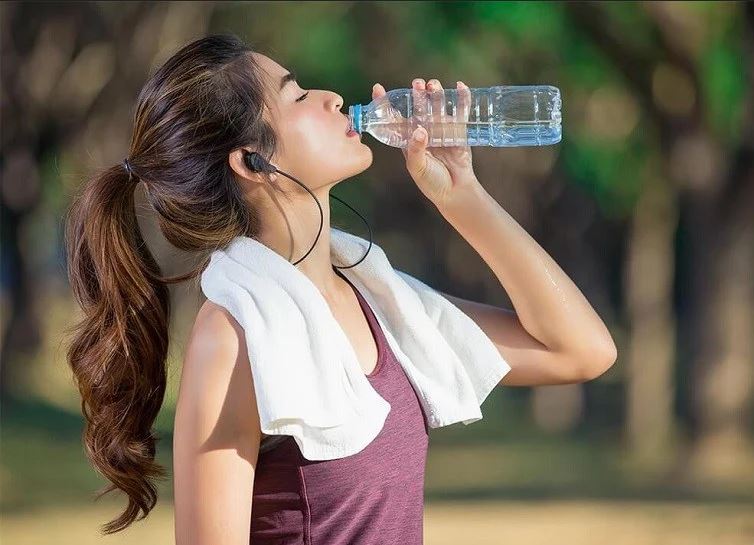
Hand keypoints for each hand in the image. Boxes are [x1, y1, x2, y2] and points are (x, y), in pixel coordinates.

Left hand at [372, 78, 480, 208]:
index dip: (385, 104)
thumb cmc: (432, 182)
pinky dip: (461, 99)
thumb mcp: (417, 167)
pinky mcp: (458, 131)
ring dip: (436, 93)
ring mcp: (441, 128)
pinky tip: (460, 87)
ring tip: (433, 85)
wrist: (454, 192)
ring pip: (438, 106)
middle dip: (417, 94)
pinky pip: (460, 112)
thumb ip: (416, 150)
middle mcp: (424, 130)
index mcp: (408, 139)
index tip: (378, 89)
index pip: (394, 118)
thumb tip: (420, 130)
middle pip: (419, 107)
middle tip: (417, 84)